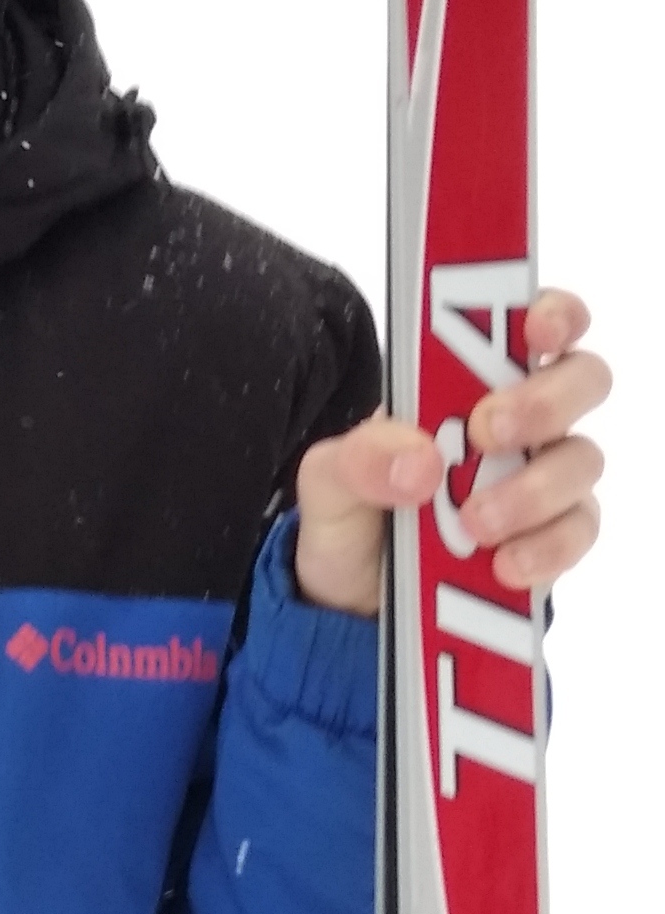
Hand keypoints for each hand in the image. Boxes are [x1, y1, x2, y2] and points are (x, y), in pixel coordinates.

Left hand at [294, 290, 609, 617]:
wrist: (353, 601)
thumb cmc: (357, 512)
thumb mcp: (331, 481)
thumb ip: (358, 457)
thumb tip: (418, 461)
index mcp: (473, 376)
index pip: (538, 319)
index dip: (552, 311)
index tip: (536, 330)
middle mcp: (524, 417)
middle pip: (582, 379)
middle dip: (543, 401)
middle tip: (484, 433)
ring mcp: (546, 476)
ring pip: (582, 459)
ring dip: (533, 489)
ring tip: (474, 523)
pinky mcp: (554, 537)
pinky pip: (576, 531)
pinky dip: (545, 547)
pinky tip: (503, 566)